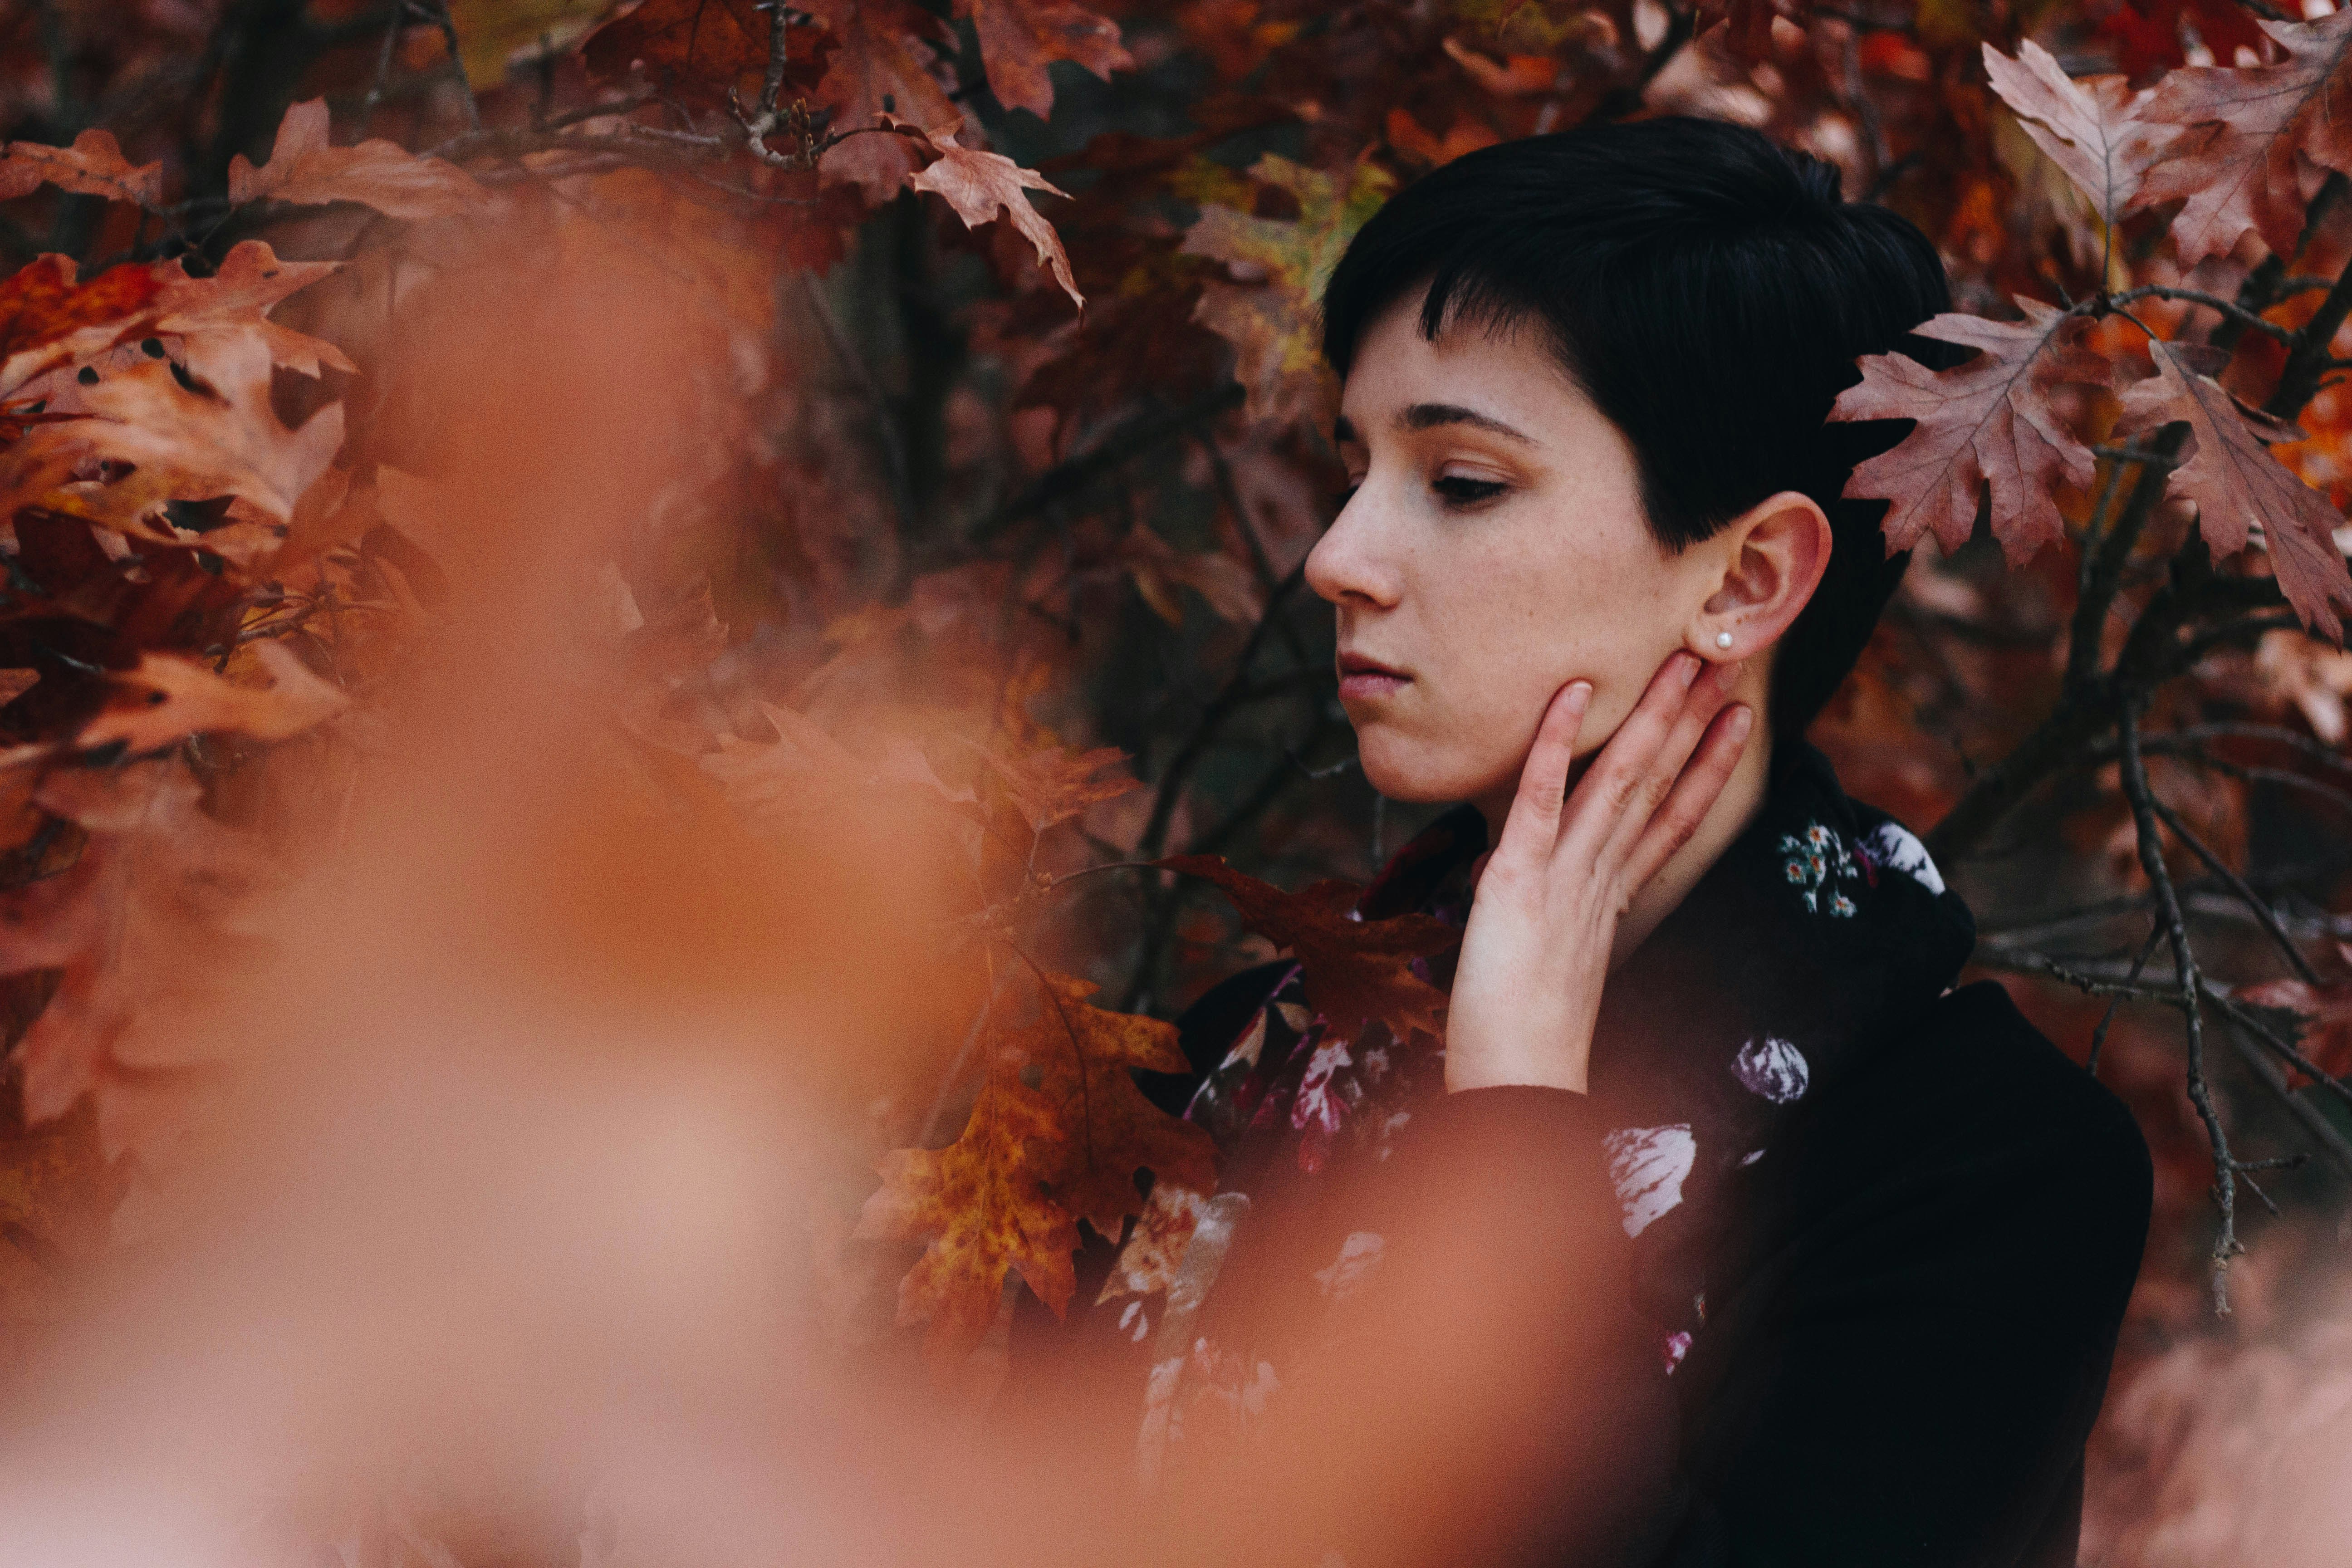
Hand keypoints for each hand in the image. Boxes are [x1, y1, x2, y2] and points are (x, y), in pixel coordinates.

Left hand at [1443, 650, 1753, 1094]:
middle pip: (1656, 788)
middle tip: (1728, 661)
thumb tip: (1528, 887)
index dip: (1706, 768)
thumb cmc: (1523, 1039)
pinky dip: (1555, 745)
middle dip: (1694, 723)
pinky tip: (1572, 695)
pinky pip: (1538, 800)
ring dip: (1649, 718)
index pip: (1670, 820)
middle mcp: (1597, 882)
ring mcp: (1563, 878)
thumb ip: (1552, 921)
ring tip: (1683, 661)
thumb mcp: (1546, 965)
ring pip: (1617, 783)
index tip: (1738, 720)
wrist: (1514, 1089)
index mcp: (1608, 901)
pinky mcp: (1517, 879)